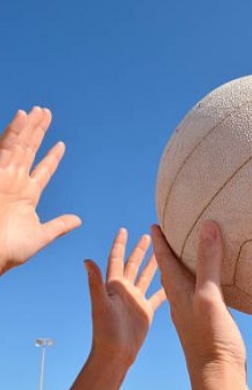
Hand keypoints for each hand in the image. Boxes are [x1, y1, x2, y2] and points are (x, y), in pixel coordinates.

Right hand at [0, 107, 80, 274]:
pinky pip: (6, 147)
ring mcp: (5, 175)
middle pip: (31, 150)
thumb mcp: (40, 236)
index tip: (61, 145)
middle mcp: (16, 181)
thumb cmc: (10, 250)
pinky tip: (23, 116)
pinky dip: (14, 131)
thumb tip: (78, 220)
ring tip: (40, 111)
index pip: (44, 169)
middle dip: (39, 132)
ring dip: (29, 127)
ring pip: (20, 145)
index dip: (52, 157)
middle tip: (47, 113)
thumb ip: (59, 226)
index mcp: (29, 194)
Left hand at [65, 228, 164, 389]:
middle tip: (148, 235)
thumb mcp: (100, 304)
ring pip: (147, 276)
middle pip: (134, 264)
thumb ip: (95, 282)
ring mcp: (137, 299)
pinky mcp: (146, 310)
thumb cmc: (105, 330)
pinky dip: (164, 287)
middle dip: (140, 249)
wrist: (115, 353)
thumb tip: (86, 260)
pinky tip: (172, 280)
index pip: (117, 259)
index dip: (119, 244)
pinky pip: (157, 295)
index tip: (123, 229)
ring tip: (162, 251)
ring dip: (153, 264)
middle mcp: (126, 290)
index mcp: (114, 286)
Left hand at [152, 221, 251, 389]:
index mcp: (176, 291)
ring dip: (178, 262)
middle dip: (164, 248)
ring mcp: (186, 309)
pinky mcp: (199, 317)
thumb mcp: (207, 297)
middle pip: (165, 267)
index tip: (154, 223)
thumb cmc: (210, 340)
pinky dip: (195, 277)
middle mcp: (179, 299)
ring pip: (178, 278)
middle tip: (167, 231)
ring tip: (185, 248)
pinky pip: (193, 290)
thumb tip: (207, 227)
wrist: (217, 376)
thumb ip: (207, 262)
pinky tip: (206, 278)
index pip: (161, 260)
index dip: (158, 240)